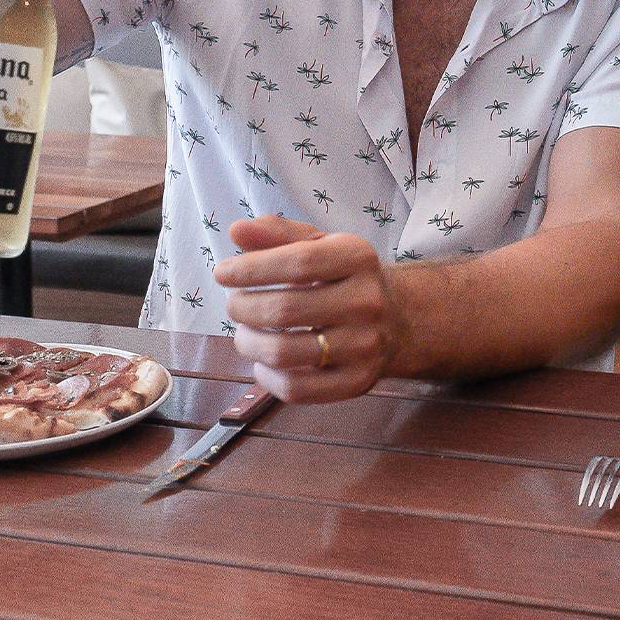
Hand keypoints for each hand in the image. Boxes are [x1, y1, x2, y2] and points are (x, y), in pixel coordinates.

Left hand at [214, 216, 397, 402]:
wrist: (397, 321)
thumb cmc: (344, 278)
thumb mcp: (321, 246)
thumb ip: (279, 234)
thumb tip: (238, 230)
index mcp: (358, 258)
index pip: (298, 262)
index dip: (251, 268)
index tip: (222, 273)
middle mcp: (367, 301)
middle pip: (285, 310)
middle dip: (243, 308)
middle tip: (234, 305)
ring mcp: (365, 346)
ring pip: (285, 352)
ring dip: (248, 343)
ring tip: (243, 333)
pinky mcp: (358, 381)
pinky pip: (297, 389)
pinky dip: (267, 378)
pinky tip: (262, 363)